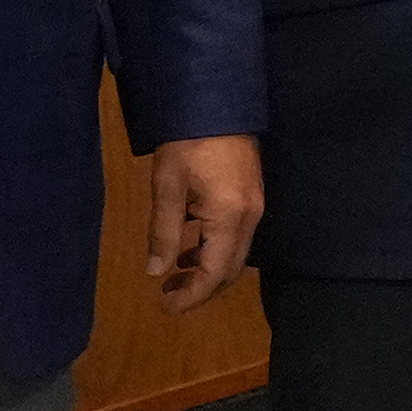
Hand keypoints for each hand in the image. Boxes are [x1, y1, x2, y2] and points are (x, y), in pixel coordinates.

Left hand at [143, 137, 262, 309]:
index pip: (214, 273)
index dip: (192, 296)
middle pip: (231, 270)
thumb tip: (156, 272)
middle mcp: (250, 218)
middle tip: (167, 296)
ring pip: (236, 255)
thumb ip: (163, 232)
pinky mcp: (252, 197)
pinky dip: (215, 251)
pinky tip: (191, 247)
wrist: (217, 102)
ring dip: (208, 271)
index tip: (165, 308)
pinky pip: (237, 237)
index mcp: (229, 218)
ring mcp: (255, 207)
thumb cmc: (187, 142)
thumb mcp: (166, 187)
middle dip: (201, 289)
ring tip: (174, 275)